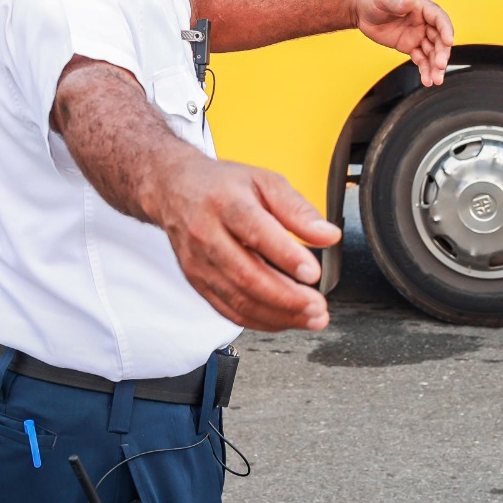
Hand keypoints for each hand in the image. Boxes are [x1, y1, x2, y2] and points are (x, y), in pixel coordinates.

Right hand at [148, 153, 341, 332]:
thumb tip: (328, 235)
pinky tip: (286, 319)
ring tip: (311, 318)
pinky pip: (229, 311)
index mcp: (226, 203)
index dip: (286, 256)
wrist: (174, 190)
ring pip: (238, 300)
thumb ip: (298, 209)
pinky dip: (261, 321)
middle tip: (318, 306)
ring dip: (279, 315)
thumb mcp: (264, 181)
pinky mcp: (197, 282)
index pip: (256, 232)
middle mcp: (206, 235)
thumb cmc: (222, 185)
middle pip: (247, 275)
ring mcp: (198, 263)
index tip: (313, 272)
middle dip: (287, 298)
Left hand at [351, 0, 454, 86]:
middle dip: (441, 53)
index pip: (439, 18)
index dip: (445, 30)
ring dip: (435, 66)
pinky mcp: (410, 46)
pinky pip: (421, 59)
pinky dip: (425, 69)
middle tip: (440, 66)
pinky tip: (426, 80)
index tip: (449, 42)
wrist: (361, 11)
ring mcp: (418, 35)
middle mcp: (423, 22)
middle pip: (439, 39)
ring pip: (432, 52)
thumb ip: (397, 2)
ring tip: (435, 80)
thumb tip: (411, 0)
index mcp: (421, 7)